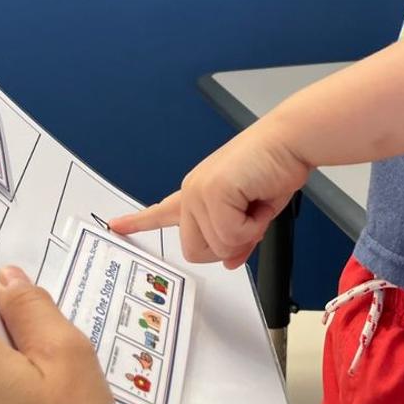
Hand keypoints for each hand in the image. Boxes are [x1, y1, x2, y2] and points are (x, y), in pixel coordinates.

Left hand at [109, 120, 310, 267]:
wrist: (289, 143)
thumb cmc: (274, 168)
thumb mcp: (255, 214)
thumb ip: (239, 239)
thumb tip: (230, 260)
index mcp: (199, 193)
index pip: (162, 211)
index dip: (138, 222)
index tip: (114, 226)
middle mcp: (193, 191)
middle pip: (195, 251)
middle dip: (228, 246)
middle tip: (249, 221)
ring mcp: (199, 191)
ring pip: (217, 245)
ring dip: (247, 232)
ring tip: (257, 202)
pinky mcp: (213, 191)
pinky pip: (231, 234)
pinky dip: (253, 226)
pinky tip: (258, 200)